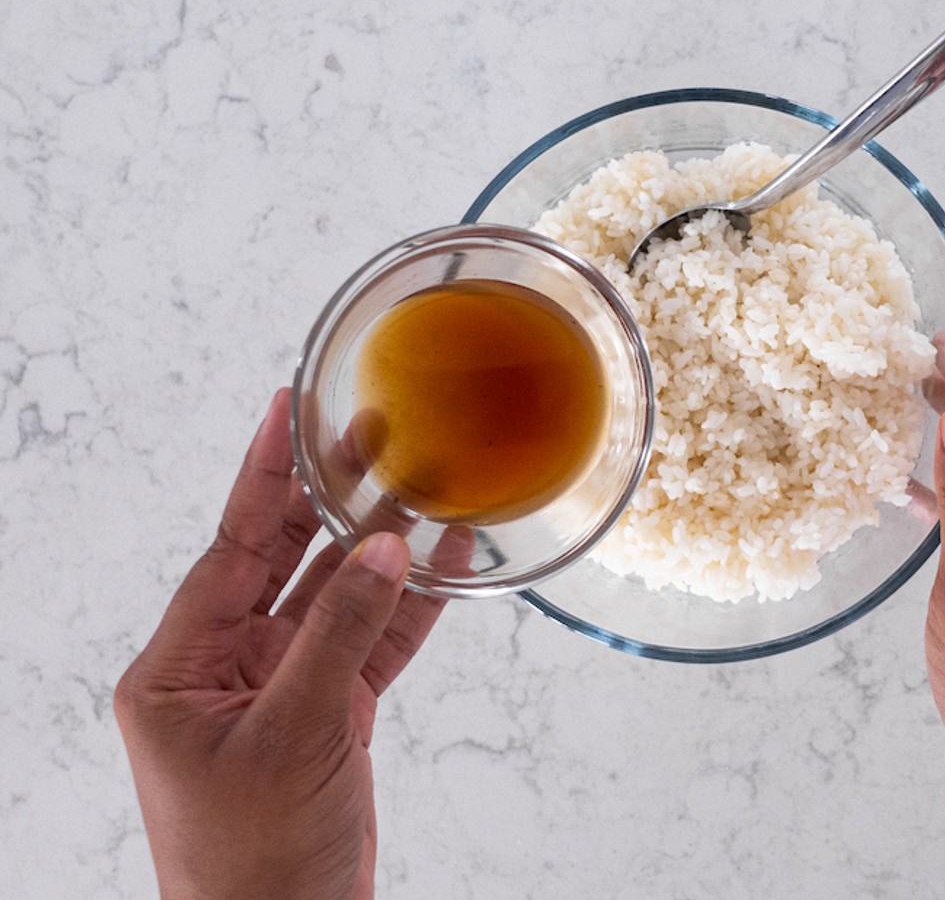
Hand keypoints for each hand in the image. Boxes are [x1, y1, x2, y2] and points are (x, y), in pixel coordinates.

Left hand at [115, 390, 444, 899]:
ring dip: (382, 546)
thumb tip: (388, 549)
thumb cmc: (254, 862)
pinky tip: (447, 557)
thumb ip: (341, 633)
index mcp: (180, 669)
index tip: (285, 407)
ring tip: (422, 480)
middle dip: (330, 498)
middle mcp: (227, 668)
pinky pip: (374, 642)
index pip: (229, 548)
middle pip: (285, 559)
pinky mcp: (332, 714)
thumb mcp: (294, 734)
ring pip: (338, 596)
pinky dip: (412, 606)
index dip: (262, 475)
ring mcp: (284, 688)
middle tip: (371, 430)